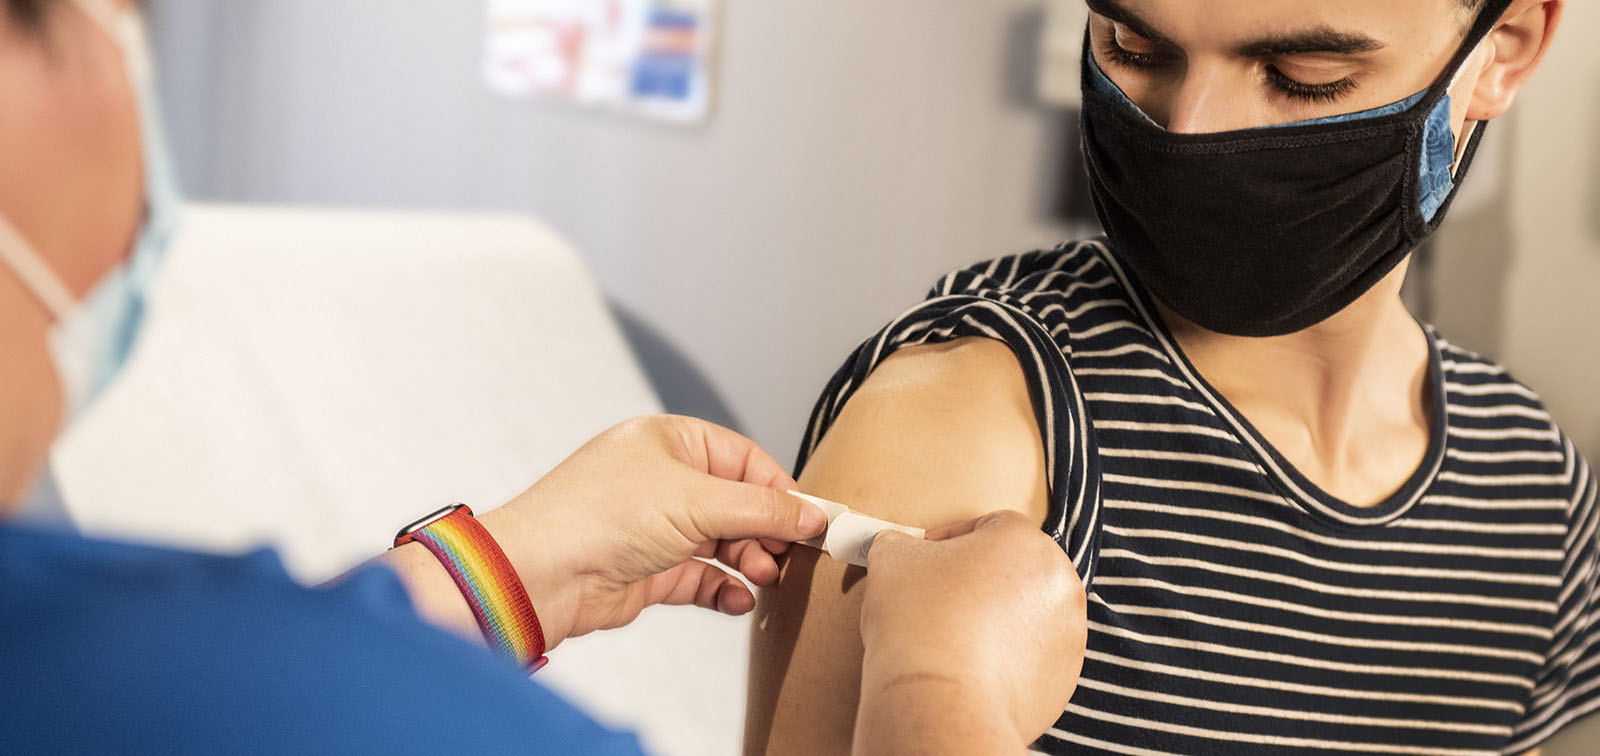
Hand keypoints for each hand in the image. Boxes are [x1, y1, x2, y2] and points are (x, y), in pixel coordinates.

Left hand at [478, 415, 827, 649]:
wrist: (540, 573)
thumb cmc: (597, 516)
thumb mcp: (697, 501)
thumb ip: (762, 509)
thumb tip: (811, 514)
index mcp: (670, 441)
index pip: (745, 460)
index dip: (781, 491)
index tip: (814, 519)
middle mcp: (662, 480)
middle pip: (736, 503)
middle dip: (766, 531)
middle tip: (792, 554)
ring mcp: (654, 527)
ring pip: (721, 542)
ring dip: (748, 561)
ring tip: (765, 576)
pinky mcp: (647, 570)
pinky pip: (700, 577)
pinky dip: (723, 589)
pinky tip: (741, 600)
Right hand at [857, 510, 1086, 745]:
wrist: (939, 702)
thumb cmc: (920, 622)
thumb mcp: (893, 558)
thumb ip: (901, 544)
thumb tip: (899, 549)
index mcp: (1026, 541)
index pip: (989, 526)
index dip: (952, 541)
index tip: (926, 562)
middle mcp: (1059, 583)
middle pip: (1015, 570)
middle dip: (980, 581)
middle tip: (941, 599)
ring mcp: (1068, 634)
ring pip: (1026, 614)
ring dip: (996, 619)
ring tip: (954, 638)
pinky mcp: (1063, 678)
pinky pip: (1033, 658)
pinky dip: (1007, 659)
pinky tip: (971, 668)